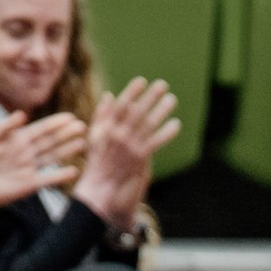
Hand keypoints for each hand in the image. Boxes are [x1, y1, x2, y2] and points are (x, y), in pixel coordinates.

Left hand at [0, 111, 83, 212]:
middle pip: (50, 141)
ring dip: (67, 150)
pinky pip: (48, 179)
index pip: (40, 129)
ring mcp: (29, 168)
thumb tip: (24, 114)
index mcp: (17, 139)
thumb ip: (4, 127)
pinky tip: (74, 171)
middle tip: (82, 126)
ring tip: (83, 144)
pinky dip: (61, 175)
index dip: (55, 123)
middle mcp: (26, 152)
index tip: (70, 117)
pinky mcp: (29, 185)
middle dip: (66, 134)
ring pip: (52, 157)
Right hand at [69, 78, 176, 226]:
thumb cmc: (97, 162)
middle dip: (150, 96)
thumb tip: (110, 95)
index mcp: (107, 128)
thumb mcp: (94, 136)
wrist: (100, 189)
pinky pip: (156, 142)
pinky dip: (166, 132)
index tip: (142, 81)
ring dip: (161, 110)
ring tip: (172, 99)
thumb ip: (101, 115)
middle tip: (163, 84)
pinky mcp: (139, 158)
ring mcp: (130, 146)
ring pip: (148, 124)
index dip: (131, 92)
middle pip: (137, 110)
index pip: (121, 105)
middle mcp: (118, 135)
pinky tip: (176, 124)